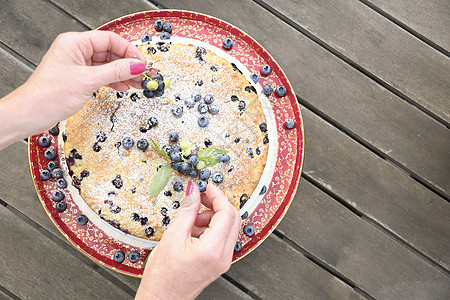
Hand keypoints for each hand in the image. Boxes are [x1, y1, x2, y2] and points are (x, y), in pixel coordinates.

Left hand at [0, 31, 145, 148]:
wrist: (31, 114)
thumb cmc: (48, 95)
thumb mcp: (88, 81)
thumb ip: (116, 71)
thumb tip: (136, 65)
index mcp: (75, 43)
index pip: (110, 40)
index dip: (129, 51)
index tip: (142, 63)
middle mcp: (76, 50)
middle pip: (111, 52)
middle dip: (128, 64)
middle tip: (143, 75)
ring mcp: (78, 64)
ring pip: (108, 65)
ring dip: (123, 74)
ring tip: (137, 83)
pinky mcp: (79, 77)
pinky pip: (102, 74)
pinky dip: (114, 80)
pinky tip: (124, 86)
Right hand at [136, 182, 240, 299]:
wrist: (162, 298)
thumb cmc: (164, 274)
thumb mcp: (173, 235)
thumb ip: (187, 210)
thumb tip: (194, 190)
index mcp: (213, 249)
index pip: (227, 212)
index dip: (218, 195)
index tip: (207, 187)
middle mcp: (223, 255)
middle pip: (232, 218)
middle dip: (217, 205)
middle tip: (199, 198)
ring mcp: (224, 260)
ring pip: (228, 227)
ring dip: (212, 217)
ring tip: (190, 222)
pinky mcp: (219, 262)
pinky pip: (222, 238)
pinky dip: (210, 229)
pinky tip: (192, 231)